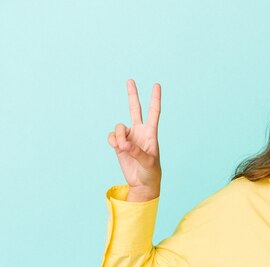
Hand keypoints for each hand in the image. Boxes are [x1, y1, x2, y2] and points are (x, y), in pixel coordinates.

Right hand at [107, 79, 161, 195]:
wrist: (142, 183)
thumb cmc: (151, 173)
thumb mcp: (148, 163)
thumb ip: (137, 152)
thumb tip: (124, 144)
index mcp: (151, 133)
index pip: (154, 112)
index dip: (155, 99)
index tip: (156, 85)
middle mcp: (139, 132)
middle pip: (135, 109)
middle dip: (132, 95)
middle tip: (130, 80)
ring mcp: (129, 137)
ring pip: (119, 127)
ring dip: (118, 136)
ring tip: (122, 148)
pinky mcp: (119, 144)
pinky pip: (112, 136)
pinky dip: (113, 140)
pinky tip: (117, 147)